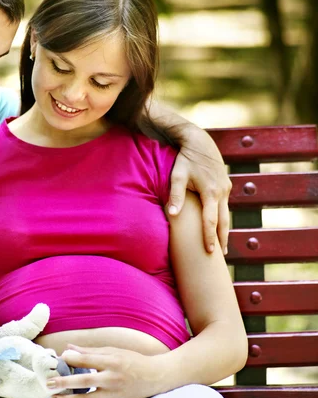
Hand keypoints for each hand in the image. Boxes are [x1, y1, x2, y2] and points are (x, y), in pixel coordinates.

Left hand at [48, 345, 163, 397]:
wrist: (153, 377)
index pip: (87, 360)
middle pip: (85, 383)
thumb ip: (88, 351)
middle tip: (49, 383)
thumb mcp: (111, 350)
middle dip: (65, 383)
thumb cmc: (131, 360)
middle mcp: (112, 379)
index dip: (71, 359)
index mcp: (111, 361)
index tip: (59, 358)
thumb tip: (68, 348)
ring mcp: (113, 395)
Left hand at [168, 128, 230, 254]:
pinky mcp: (225, 184)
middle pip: (223, 221)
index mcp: (211, 192)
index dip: (209, 237)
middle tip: (221, 256)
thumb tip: (171, 214)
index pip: (210, 221)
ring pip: (226, 213)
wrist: (199, 141)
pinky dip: (223, 217)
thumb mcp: (177, 175)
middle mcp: (222, 192)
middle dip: (222, 239)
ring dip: (224, 229)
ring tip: (222, 245)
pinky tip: (219, 225)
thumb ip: (175, 195)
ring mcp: (226, 188)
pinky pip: (225, 205)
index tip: (210, 252)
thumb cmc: (185, 159)